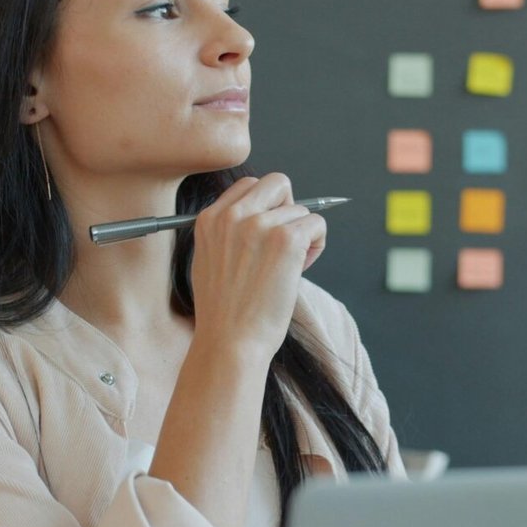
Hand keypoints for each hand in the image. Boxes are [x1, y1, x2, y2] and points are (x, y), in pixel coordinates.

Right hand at [189, 173, 326, 359]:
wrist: (230, 342)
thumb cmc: (224, 313)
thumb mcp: (209, 261)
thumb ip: (229, 233)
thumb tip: (263, 217)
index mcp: (210, 219)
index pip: (248, 186)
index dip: (266, 207)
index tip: (268, 233)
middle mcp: (232, 216)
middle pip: (277, 183)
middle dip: (288, 208)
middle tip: (285, 242)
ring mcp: (259, 225)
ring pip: (300, 210)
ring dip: (302, 236)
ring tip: (287, 269)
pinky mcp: (286, 239)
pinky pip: (317, 224)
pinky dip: (317, 244)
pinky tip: (300, 269)